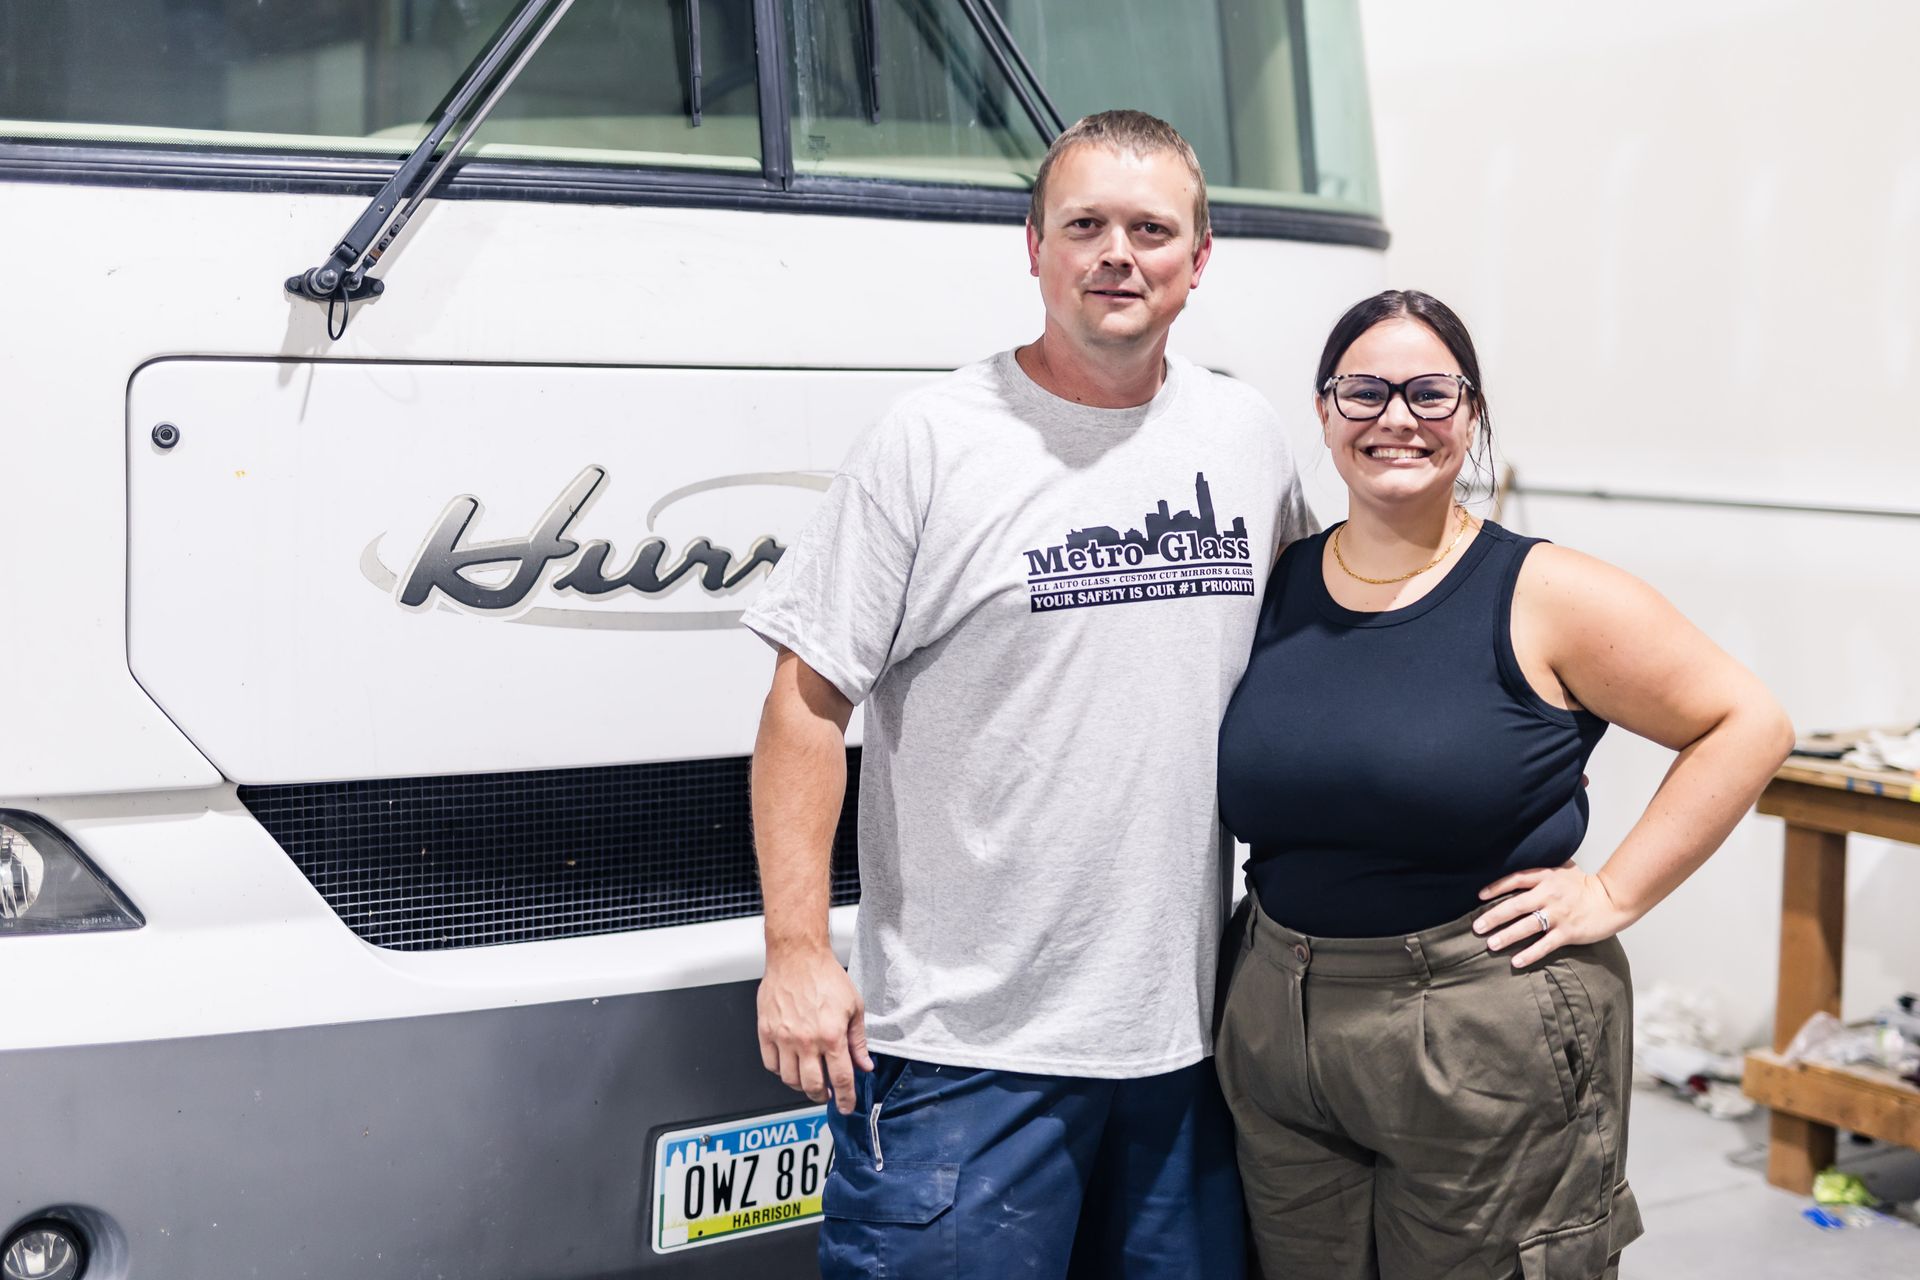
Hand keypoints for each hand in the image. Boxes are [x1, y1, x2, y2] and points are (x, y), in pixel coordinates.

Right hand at [757, 944, 873, 1113]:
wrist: (797, 956)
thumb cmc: (824, 975)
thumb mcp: (854, 1007)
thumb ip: (858, 1040)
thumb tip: (864, 1063)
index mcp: (831, 1035)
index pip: (841, 1079)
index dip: (846, 1098)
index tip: (847, 1106)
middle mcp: (806, 1040)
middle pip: (813, 1086)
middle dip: (822, 1096)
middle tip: (826, 1095)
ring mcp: (783, 1037)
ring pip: (790, 1079)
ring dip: (801, 1086)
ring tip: (809, 1080)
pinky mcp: (766, 1031)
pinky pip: (771, 1064)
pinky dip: (781, 1071)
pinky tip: (790, 1065)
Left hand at [1473, 862, 1636, 966]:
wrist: (1614, 899)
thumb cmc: (1587, 885)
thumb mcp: (1564, 869)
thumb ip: (1544, 870)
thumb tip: (1524, 865)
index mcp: (1547, 877)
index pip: (1516, 880)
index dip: (1496, 887)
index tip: (1480, 896)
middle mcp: (1549, 895)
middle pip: (1515, 905)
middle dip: (1493, 916)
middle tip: (1477, 927)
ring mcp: (1559, 914)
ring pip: (1527, 926)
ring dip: (1507, 936)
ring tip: (1491, 944)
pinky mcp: (1568, 932)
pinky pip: (1545, 945)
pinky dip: (1530, 954)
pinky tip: (1516, 961)